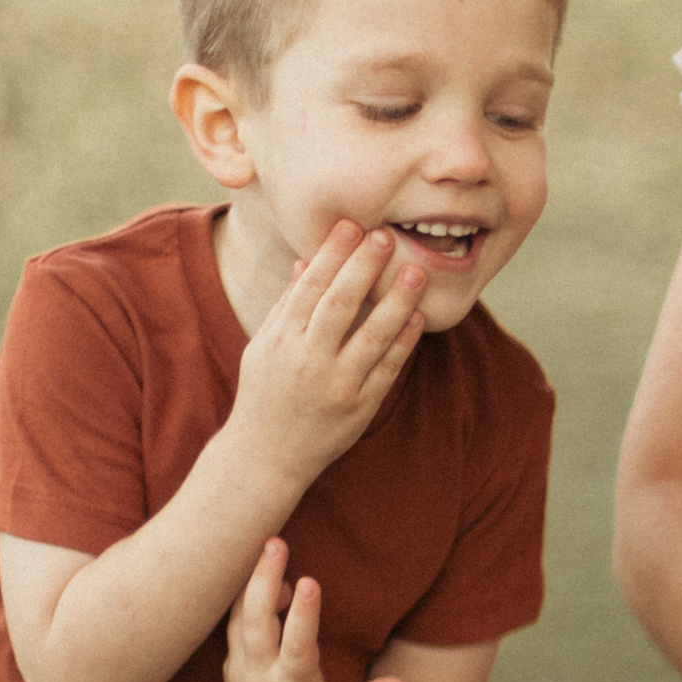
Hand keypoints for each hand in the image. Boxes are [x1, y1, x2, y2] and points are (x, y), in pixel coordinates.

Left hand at [223, 541, 415, 681]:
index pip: (296, 650)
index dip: (302, 616)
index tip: (310, 580)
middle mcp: (260, 680)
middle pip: (255, 624)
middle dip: (264, 581)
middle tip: (276, 542)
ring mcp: (241, 672)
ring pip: (239, 619)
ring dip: (251, 583)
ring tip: (272, 547)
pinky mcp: (232, 665)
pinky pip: (233, 624)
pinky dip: (245, 598)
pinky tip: (265, 574)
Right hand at [224, 222, 427, 496]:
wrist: (265, 456)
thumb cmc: (265, 394)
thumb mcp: (263, 347)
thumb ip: (287, 305)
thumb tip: (307, 261)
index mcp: (280, 341)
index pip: (309, 288)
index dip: (332, 255)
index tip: (351, 225)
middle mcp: (307, 361)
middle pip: (339, 306)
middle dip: (363, 268)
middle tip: (385, 236)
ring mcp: (336, 386)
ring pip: (371, 337)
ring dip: (396, 303)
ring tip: (416, 273)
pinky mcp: (360, 408)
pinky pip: (387, 370)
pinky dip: (403, 343)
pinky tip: (418, 317)